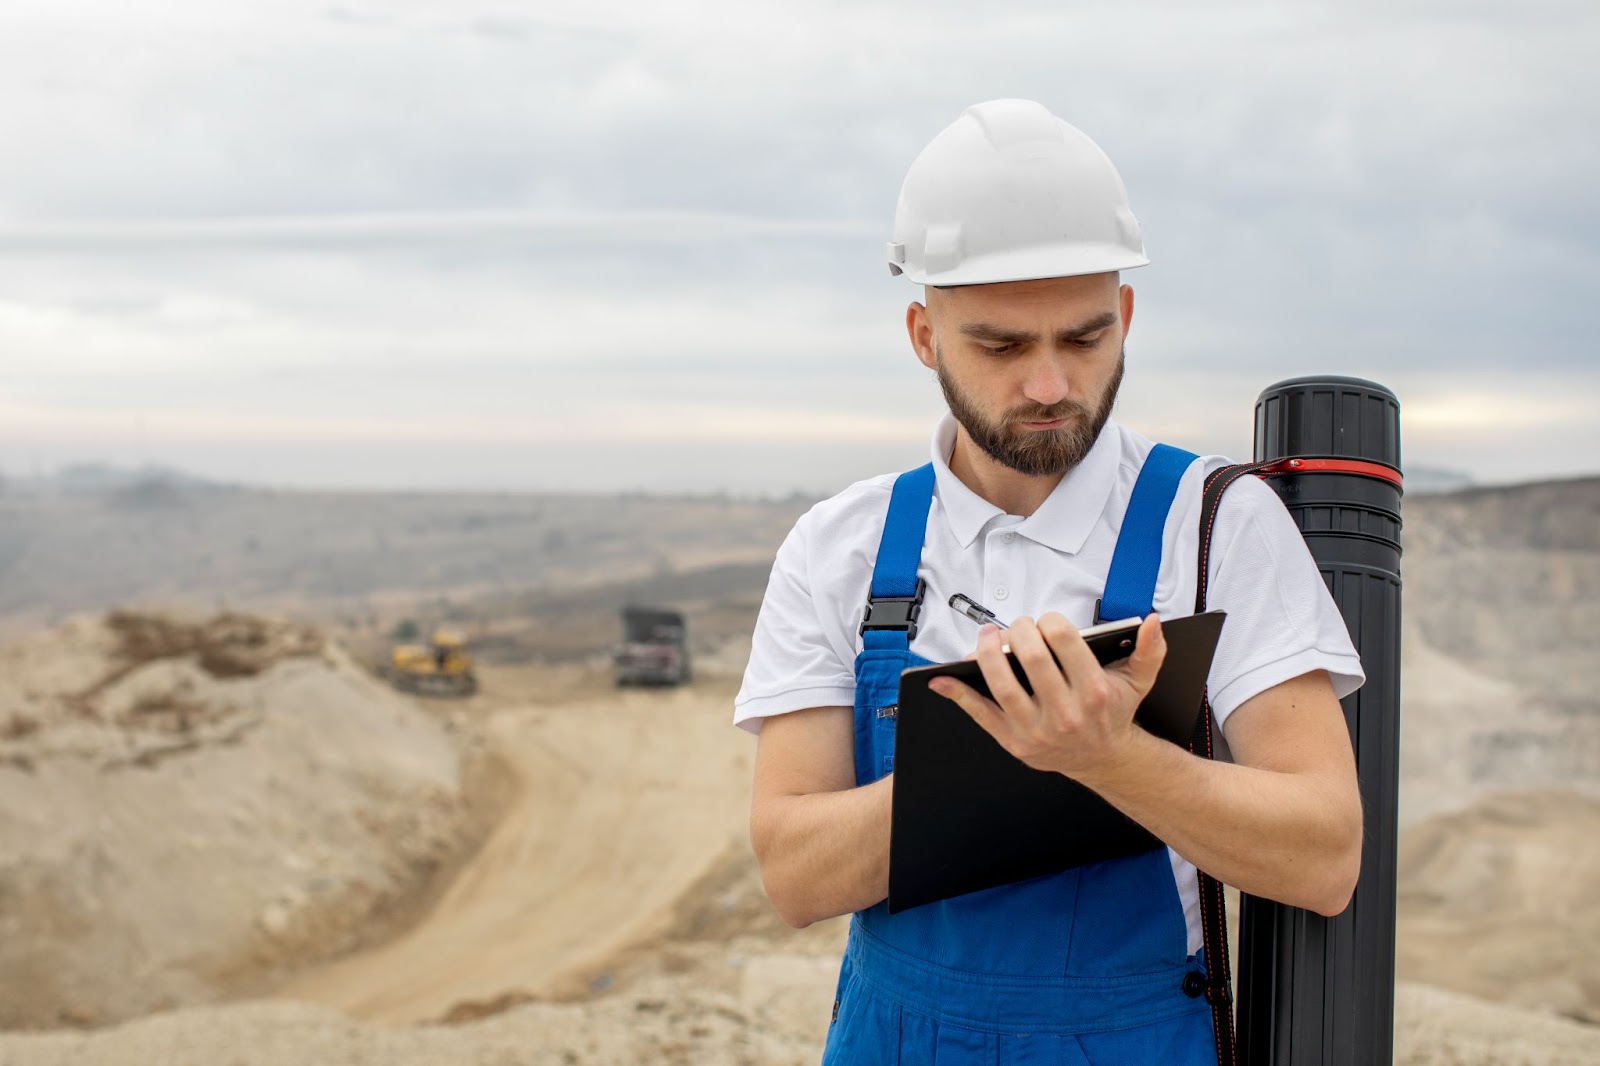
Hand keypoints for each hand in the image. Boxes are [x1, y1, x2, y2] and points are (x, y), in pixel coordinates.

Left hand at [927, 613, 1166, 779]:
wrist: (1103, 759)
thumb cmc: (1113, 713)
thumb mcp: (1139, 681)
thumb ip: (1151, 650)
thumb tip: (1153, 622)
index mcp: (1093, 691)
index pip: (1062, 640)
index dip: (1049, 621)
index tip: (1046, 621)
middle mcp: (1065, 713)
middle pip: (1030, 656)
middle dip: (1018, 630)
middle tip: (1017, 626)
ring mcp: (1036, 729)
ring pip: (1002, 684)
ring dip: (986, 653)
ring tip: (987, 637)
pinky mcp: (1014, 742)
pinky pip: (980, 714)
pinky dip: (957, 694)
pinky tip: (941, 679)